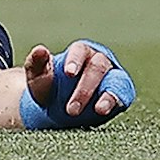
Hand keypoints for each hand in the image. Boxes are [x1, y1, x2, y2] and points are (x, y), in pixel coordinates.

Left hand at [18, 41, 133, 129]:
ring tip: (100, 110)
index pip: (80, 51)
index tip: (68, 74)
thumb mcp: (38, 78)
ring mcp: (112, 77)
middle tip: (71, 110)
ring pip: (116, 80)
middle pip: (97, 67)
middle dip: (85, 89)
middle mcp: (100, 61)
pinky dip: (118, 101)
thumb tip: (40, 50)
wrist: (60, 110)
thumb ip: (37, 64)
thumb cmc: (50, 88)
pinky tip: (106, 110)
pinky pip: (123, 96)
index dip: (75, 61)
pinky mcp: (120, 95)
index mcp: (80, 52)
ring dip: (108, 96)